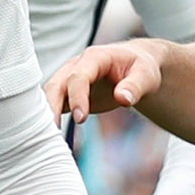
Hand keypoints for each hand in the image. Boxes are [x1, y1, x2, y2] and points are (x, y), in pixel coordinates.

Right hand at [47, 38, 167, 127]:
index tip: (80, 118)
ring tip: (49, 137)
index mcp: (95, 57)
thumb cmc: (141, 68)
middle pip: (56, 85)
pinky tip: (51, 136)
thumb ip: (135, 86)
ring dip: (48, 114)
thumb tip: (123, 98)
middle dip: (52, 107)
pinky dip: (51, 118)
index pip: (78, 76)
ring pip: (51, 94)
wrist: (136, 66)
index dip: (77, 97)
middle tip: (54, 131)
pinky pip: (55, 104)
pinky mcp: (70, 94)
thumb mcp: (146, 75)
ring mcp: (70, 79)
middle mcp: (77, 66)